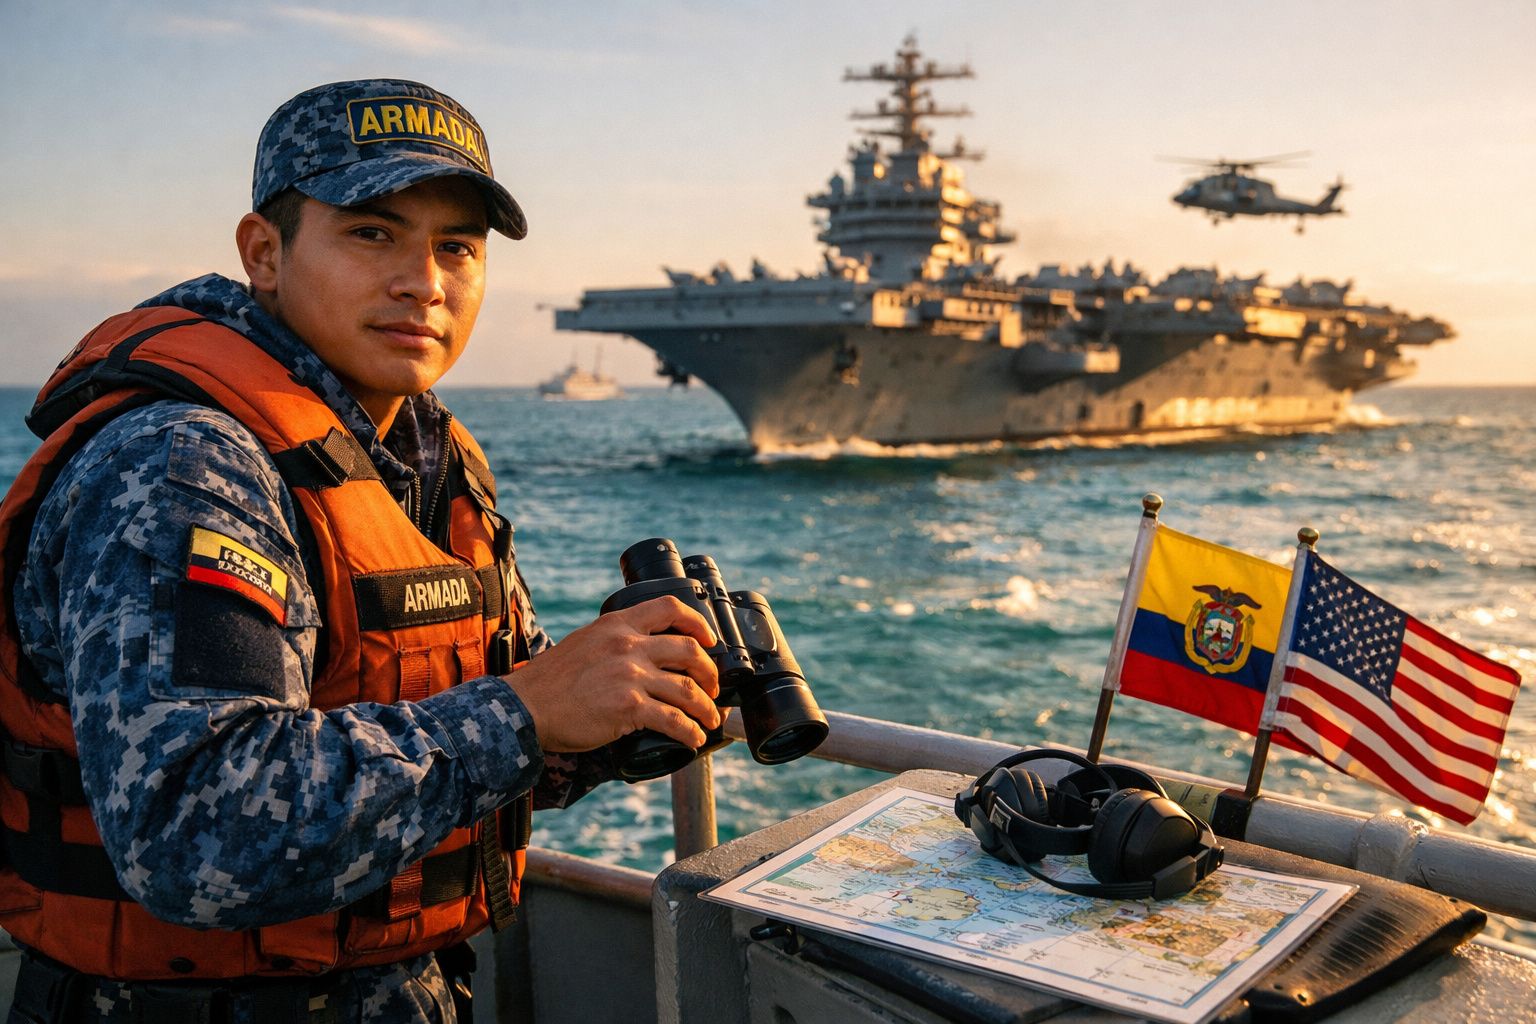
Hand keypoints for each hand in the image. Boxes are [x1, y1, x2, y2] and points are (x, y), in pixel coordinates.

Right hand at [502, 597, 720, 752]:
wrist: (524, 707)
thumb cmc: (550, 682)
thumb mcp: (585, 642)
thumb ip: (614, 642)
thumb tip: (640, 654)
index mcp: (617, 624)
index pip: (669, 607)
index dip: (698, 623)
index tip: (709, 640)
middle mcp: (627, 645)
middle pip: (689, 650)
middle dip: (709, 672)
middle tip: (712, 688)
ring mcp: (630, 676)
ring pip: (687, 689)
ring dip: (706, 708)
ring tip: (710, 719)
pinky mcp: (629, 707)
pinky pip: (673, 720)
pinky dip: (690, 731)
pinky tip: (694, 738)